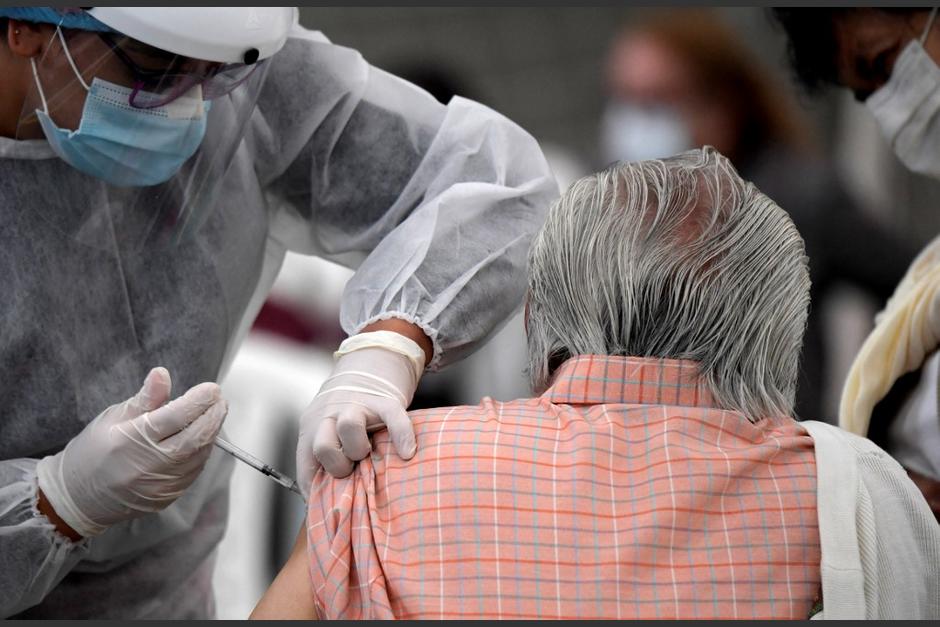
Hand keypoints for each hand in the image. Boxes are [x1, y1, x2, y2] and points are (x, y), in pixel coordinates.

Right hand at [36, 367, 226, 537]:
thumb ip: (144, 399)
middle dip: (213, 415)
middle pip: (195, 437)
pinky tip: (201, 438)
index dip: (199, 400)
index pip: (176, 416)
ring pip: (199, 455)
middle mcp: (149, 465)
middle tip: (219, 399)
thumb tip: (162, 374)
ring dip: (211, 433)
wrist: (77, 498)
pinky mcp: (167, 498)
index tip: (212, 388)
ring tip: (213, 414)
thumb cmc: (93, 452)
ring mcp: (160, 485)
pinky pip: (194, 471)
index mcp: (133, 441)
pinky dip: (201, 452)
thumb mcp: (112, 419)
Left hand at [297, 331, 424, 489]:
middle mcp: (332, 414)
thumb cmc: (346, 416)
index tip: (328, 501)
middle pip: (323, 445)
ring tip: (369, 456)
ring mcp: (358, 405)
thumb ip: (320, 461)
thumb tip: (319, 506)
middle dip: (337, 466)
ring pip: (349, 426)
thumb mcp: (325, 432)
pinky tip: (408, 453)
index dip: (316, 485)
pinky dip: (402, 436)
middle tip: (351, 469)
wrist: (367, 369)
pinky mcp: (385, 401)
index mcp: (314, 426)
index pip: (306, 459)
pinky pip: (393, 418)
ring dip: (358, 448)